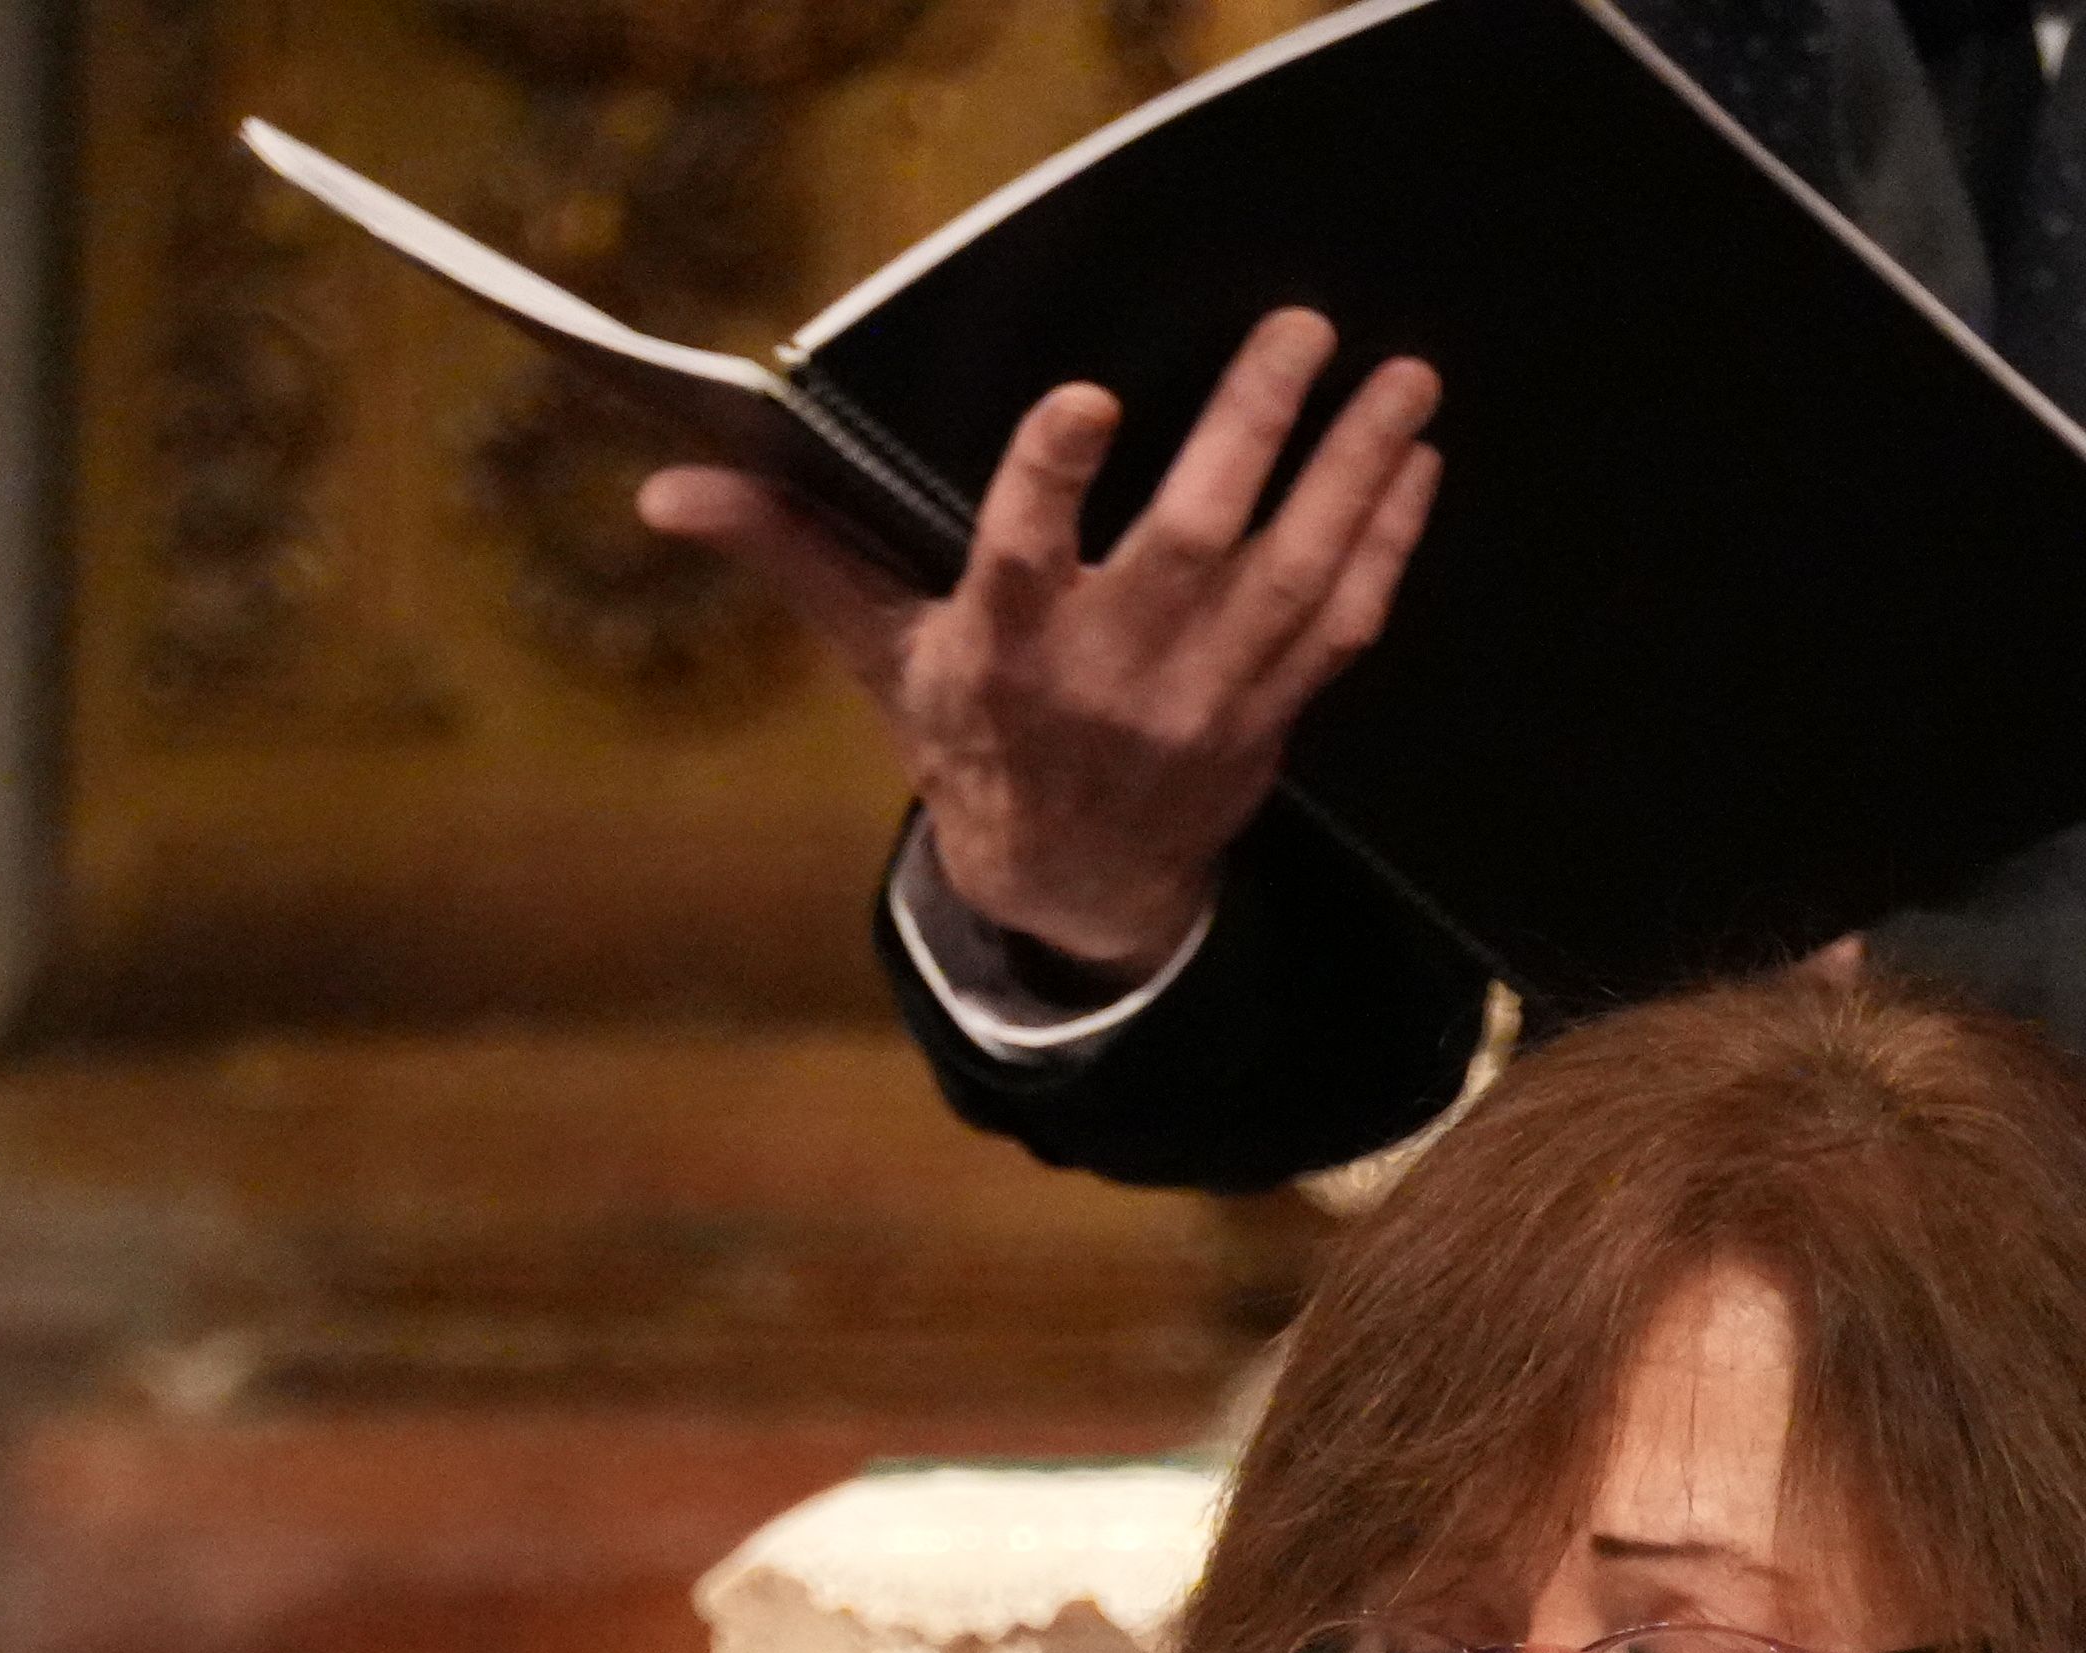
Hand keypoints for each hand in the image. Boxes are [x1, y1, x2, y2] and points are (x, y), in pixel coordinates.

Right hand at [643, 308, 1439, 974]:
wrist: (1071, 891)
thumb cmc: (969, 743)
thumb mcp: (876, 656)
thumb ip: (793, 557)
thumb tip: (670, 489)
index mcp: (1007, 648)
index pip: (1024, 553)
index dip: (1053, 479)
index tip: (1088, 398)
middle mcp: (1114, 672)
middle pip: (1194, 542)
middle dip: (1253, 431)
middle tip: (1299, 326)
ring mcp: (1205, 697)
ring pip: (1295, 574)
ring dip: (1355, 472)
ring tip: (1404, 378)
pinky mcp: (1270, 716)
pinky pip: (1344, 625)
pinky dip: (1386, 545)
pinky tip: (1415, 465)